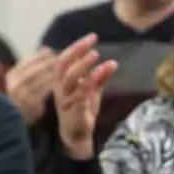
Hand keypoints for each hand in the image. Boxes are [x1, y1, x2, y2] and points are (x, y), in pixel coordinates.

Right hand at [6, 49, 58, 125]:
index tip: (52, 53)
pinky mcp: (31, 103)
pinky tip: (63, 82)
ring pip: (42, 78)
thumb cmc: (23, 99)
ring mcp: (22, 93)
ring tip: (66, 69)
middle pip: (36, 68)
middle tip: (63, 60)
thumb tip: (47, 50)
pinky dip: (55, 84)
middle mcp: (15, 83)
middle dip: (50, 63)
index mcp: (12, 75)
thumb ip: (33, 68)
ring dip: (55, 73)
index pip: (29, 61)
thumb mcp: (22, 82)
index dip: (41, 56)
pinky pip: (45, 90)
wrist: (13, 121)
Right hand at [55, 33, 117, 159]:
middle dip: (77, 50)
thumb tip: (112, 63)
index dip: (77, 47)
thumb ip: (100, 78)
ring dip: (83, 64)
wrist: (77, 136)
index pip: (65, 59)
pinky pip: (81, 92)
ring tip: (96, 54)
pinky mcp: (74, 110)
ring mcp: (66, 100)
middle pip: (63, 65)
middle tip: (93, 42)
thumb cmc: (82, 112)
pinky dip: (92, 79)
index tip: (92, 37)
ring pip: (70, 78)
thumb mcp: (93, 92)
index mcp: (62, 82)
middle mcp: (61, 89)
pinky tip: (102, 70)